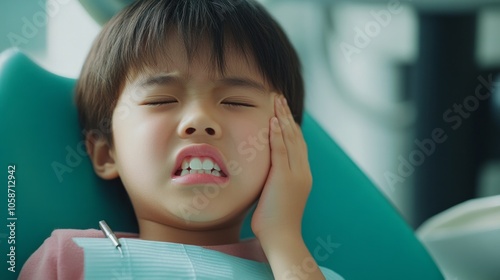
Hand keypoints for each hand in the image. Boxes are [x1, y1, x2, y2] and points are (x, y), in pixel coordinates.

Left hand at [251, 94, 311, 241]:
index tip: (282, 112)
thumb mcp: (277, 196)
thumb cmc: (275, 222)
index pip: (296, 144)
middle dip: (287, 115)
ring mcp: (296, 173)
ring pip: (290, 139)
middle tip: (280, 98)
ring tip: (277, 101)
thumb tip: (264, 174)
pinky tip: (273, 120)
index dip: (289, 126)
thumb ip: (274, 181)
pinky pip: (282, 150)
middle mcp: (302, 171)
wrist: (282, 237)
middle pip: (296, 136)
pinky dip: (278, 134)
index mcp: (301, 175)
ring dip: (283, 118)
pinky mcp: (285, 177)